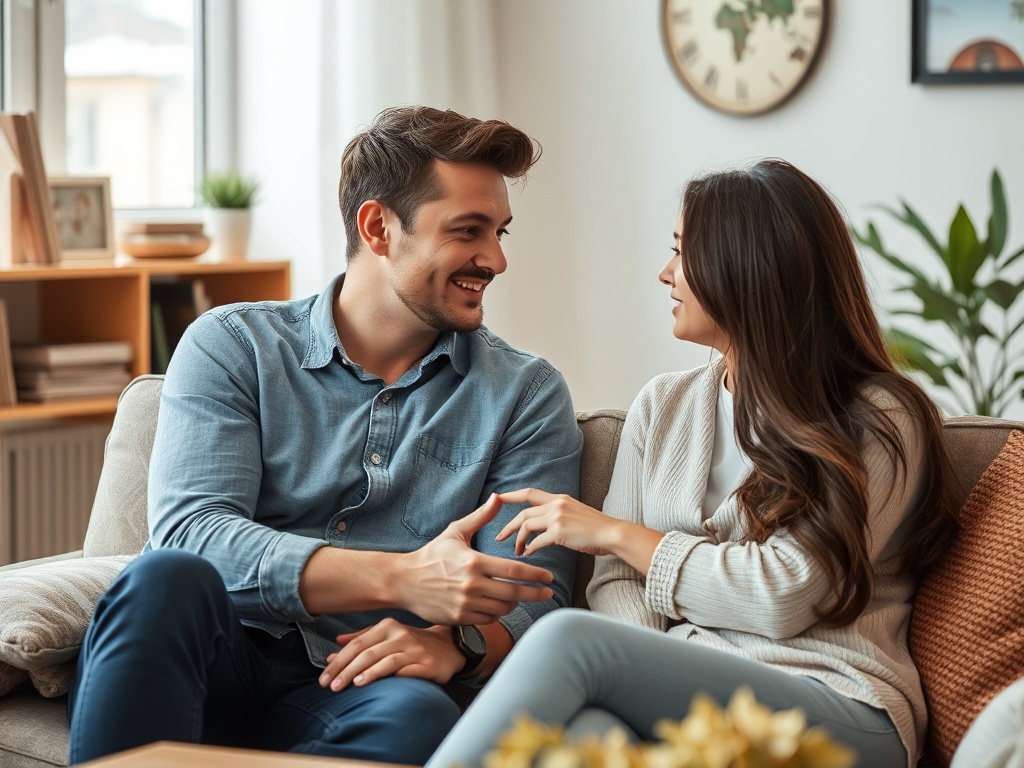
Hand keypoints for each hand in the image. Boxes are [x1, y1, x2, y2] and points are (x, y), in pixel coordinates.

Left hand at [318, 619, 461, 690]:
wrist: (448, 646)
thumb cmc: (412, 642)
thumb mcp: (388, 635)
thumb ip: (362, 638)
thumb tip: (336, 644)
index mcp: (388, 626)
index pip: (357, 644)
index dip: (339, 661)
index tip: (324, 678)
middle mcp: (401, 635)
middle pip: (368, 653)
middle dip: (346, 671)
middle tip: (332, 687)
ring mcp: (415, 649)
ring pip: (386, 661)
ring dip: (367, 673)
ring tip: (352, 684)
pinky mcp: (427, 665)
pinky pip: (407, 671)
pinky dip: (391, 677)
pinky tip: (379, 685)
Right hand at [397, 494, 555, 625]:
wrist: (404, 581)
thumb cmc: (432, 555)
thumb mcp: (455, 532)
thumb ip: (480, 517)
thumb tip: (497, 497)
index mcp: (474, 562)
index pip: (513, 570)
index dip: (535, 574)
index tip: (549, 576)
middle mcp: (471, 585)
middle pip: (513, 593)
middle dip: (535, 593)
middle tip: (548, 592)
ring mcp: (465, 604)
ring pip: (502, 609)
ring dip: (516, 603)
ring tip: (522, 597)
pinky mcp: (459, 618)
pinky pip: (488, 619)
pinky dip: (498, 613)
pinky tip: (501, 605)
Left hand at [496, 489, 616, 556]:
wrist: (613, 533)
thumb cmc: (597, 529)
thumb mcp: (575, 514)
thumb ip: (558, 517)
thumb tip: (542, 531)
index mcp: (559, 498)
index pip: (529, 493)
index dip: (510, 496)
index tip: (496, 498)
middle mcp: (556, 504)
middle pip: (523, 513)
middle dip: (508, 526)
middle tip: (499, 537)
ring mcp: (557, 517)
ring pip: (526, 526)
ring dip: (518, 539)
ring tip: (516, 550)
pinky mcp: (559, 532)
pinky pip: (536, 541)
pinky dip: (529, 549)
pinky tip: (528, 554)